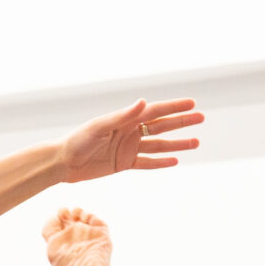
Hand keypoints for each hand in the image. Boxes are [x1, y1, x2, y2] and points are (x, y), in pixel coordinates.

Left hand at [59, 98, 203, 181]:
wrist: (64, 162)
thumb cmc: (79, 140)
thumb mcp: (101, 126)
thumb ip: (124, 115)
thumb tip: (143, 102)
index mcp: (125, 119)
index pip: (155, 111)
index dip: (174, 107)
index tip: (192, 103)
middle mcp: (130, 131)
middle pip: (161, 126)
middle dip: (182, 122)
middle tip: (201, 118)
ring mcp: (129, 148)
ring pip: (159, 145)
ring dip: (177, 144)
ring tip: (196, 143)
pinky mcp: (124, 163)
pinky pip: (147, 162)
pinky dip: (161, 162)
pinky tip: (176, 160)